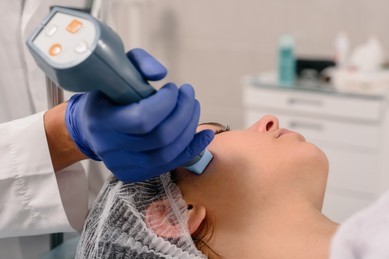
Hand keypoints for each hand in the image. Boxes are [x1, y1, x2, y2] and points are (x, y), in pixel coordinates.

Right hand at [65, 49, 213, 181]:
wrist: (90, 128)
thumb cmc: (107, 96)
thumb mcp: (116, 70)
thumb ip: (139, 63)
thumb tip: (161, 74)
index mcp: (101, 121)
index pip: (142, 119)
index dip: (166, 103)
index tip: (173, 88)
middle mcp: (110, 148)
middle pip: (160, 137)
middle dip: (183, 113)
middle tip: (188, 95)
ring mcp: (123, 165)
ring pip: (168, 153)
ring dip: (189, 128)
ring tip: (193, 107)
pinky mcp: (136, 174)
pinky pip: (170, 164)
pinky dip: (192, 149)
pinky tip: (205, 135)